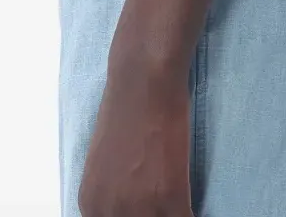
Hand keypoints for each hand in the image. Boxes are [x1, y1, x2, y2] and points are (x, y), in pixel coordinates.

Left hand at [78, 57, 192, 216]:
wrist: (143, 81)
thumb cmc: (125, 109)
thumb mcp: (103, 161)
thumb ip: (110, 192)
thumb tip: (125, 200)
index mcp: (90, 202)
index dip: (137, 216)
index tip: (151, 209)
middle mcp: (108, 211)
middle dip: (156, 215)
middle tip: (167, 204)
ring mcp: (139, 208)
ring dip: (173, 213)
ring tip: (181, 202)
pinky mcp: (169, 198)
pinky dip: (193, 213)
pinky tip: (196, 205)